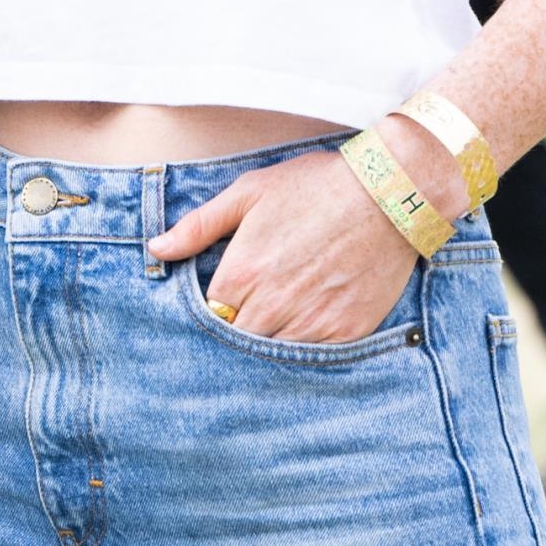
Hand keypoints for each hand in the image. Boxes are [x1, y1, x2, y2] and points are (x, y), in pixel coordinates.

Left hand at [148, 150, 416, 344]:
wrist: (389, 194)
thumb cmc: (315, 187)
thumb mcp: (249, 193)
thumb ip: (199, 225)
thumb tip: (157, 248)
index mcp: (243, 273)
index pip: (208, 315)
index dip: (211, 311)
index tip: (218, 305)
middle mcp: (273, 305)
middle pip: (236, 341)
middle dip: (235, 332)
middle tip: (243, 317)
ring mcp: (311, 322)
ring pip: (272, 355)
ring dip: (267, 344)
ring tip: (272, 324)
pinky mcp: (346, 332)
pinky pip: (313, 359)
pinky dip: (303, 351)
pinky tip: (302, 332)